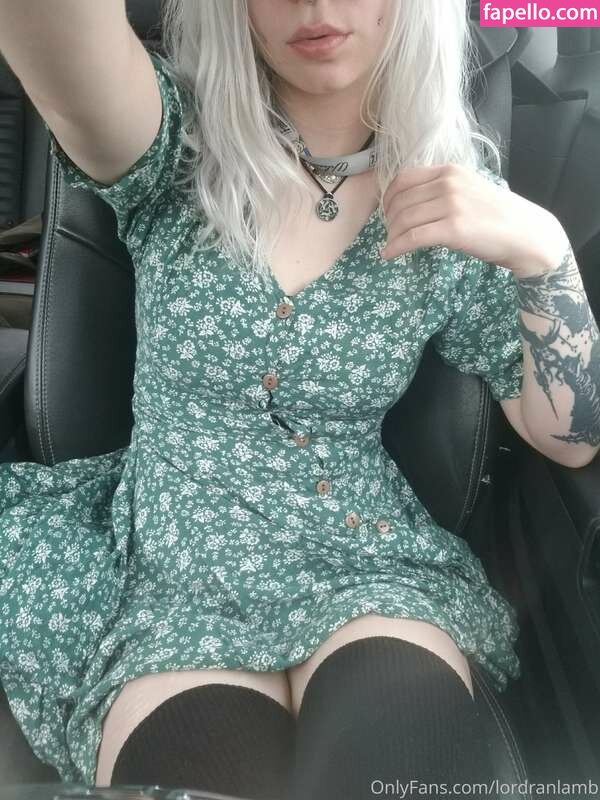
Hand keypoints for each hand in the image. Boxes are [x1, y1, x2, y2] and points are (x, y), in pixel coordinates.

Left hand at [380, 163, 570, 277]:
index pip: (404, 179)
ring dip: (391, 236)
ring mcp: (451, 205)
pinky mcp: (453, 229)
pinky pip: (412, 238)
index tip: (386, 213)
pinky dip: (396, 247)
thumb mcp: (469, 191)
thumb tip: (412, 204)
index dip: (388, 198)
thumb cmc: (499, 217)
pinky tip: (389, 255)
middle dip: (389, 221)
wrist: (526, 233)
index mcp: (450, 171)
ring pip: (403, 220)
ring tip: (390, 247)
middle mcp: (448, 184)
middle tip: (389, 234)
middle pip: (401, 201)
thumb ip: (443, 191)